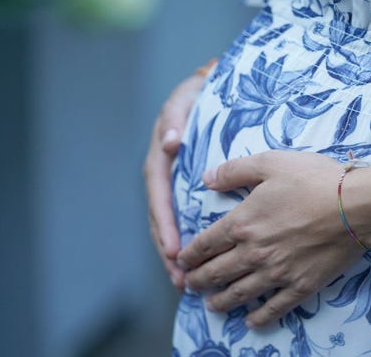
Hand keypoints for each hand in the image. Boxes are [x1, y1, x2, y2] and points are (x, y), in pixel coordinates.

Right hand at [144, 58, 215, 290]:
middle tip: (179, 276)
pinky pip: (184, 217)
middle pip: (161, 217)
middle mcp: (165, 173)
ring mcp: (175, 183)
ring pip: (170, 223)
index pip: (160, 194)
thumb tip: (171, 141)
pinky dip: (188, 240)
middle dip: (168, 248)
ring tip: (183, 282)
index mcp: (163, 156)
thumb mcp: (186, 98)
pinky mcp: (187, 189)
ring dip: (174, 253)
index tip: (174, 249)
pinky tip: (196, 264)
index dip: (165, 223)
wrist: (211, 89)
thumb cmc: (200, 93)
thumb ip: (176, 116)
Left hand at [176, 150, 366, 327]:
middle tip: (190, 285)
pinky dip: (259, 318)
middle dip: (198, 281)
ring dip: (221, 302)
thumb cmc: (315, 179)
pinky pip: (274, 308)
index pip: (205, 244)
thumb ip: (234, 170)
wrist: (357, 206)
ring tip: (212, 305)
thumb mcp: (271, 162)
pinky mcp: (301, 286)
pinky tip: (251, 321)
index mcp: (242, 223)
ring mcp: (277, 273)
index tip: (181, 261)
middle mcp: (253, 253)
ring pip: (239, 294)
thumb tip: (206, 178)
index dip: (189, 255)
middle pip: (217, 273)